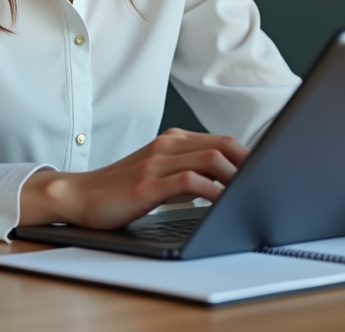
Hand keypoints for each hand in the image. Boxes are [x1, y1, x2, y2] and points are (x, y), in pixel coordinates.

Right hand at [19, 128, 249, 228]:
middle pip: (222, 146)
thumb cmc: (120, 188)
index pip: (221, 141)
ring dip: (235, 177)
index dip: (248, 155)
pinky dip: (212, 191)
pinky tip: (221, 203)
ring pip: (209, 160)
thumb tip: (226, 182)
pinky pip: (189, 182)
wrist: (79, 196)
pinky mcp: (146, 185)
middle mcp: (166, 146)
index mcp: (172, 141)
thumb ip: (187, 170)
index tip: (265, 173)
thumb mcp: (158, 172)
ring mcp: (155, 164)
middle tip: (265, 183)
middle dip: (248, 164)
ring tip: (249, 193)